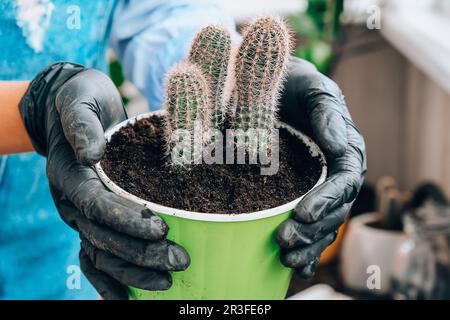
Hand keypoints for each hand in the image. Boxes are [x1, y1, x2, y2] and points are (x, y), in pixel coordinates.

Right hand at [19, 62, 189, 298]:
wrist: (74, 108)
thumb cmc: (81, 100)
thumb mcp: (79, 100)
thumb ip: (82, 124)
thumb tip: (92, 154)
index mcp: (70, 175)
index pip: (97, 206)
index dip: (126, 220)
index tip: (160, 228)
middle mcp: (73, 201)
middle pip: (104, 238)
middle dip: (141, 253)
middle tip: (180, 261)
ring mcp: (83, 214)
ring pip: (102, 254)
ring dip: (134, 271)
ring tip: (168, 281)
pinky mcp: (95, 217)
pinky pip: (97, 257)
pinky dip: (112, 280)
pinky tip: (131, 296)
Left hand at [276, 57, 365, 277]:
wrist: (275, 87)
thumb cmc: (295, 85)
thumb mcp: (313, 89)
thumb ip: (329, 113)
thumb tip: (343, 146)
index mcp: (346, 149)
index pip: (344, 181)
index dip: (326, 200)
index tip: (301, 213)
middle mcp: (336, 172)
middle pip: (334, 210)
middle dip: (312, 230)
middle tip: (284, 241)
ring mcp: (320, 186)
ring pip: (323, 223)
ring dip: (308, 245)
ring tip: (286, 259)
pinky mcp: (303, 194)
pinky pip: (310, 225)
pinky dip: (306, 247)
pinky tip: (294, 266)